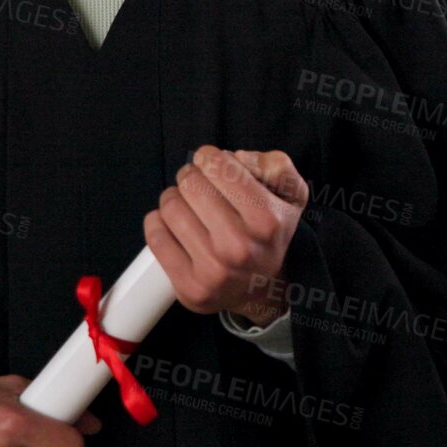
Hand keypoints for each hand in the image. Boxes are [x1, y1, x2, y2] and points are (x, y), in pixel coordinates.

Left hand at [146, 146, 310, 325]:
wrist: (263, 290)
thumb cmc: (270, 234)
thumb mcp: (291, 194)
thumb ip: (275, 165)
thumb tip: (234, 158)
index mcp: (266, 220)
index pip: (219, 167)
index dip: (209, 156)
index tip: (209, 162)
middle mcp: (240, 247)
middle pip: (191, 184)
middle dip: (191, 176)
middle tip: (197, 184)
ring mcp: (212, 270)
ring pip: (170, 208)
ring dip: (174, 198)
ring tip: (186, 204)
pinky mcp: (189, 287)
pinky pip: (155, 237)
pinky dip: (157, 222)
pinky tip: (172, 223)